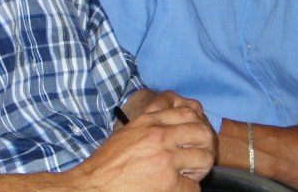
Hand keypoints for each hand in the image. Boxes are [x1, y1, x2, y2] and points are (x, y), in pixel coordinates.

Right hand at [67, 92, 215, 190]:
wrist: (92, 187)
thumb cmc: (105, 165)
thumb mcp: (126, 133)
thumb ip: (149, 124)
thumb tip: (171, 121)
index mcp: (148, 122)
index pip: (187, 112)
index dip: (197, 124)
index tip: (194, 136)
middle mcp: (159, 136)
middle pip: (202, 133)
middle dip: (204, 146)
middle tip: (196, 158)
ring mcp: (165, 159)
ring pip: (204, 159)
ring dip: (199, 170)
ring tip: (188, 176)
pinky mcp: (168, 183)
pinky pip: (194, 187)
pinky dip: (187, 190)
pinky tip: (176, 190)